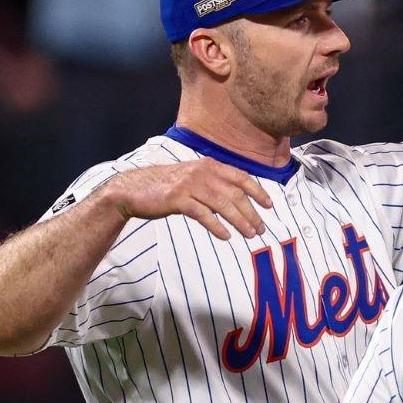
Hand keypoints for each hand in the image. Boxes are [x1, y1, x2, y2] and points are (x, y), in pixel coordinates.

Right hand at [93, 159, 271, 239]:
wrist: (133, 189)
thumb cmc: (166, 186)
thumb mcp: (193, 178)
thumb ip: (214, 184)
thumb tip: (238, 200)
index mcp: (209, 165)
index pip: (241, 177)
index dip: (258, 191)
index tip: (269, 205)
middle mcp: (202, 172)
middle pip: (236, 194)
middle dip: (252, 213)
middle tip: (260, 229)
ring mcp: (189, 185)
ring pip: (223, 205)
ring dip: (240, 221)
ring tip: (249, 234)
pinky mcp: (177, 199)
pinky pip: (203, 214)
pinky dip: (217, 226)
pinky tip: (226, 236)